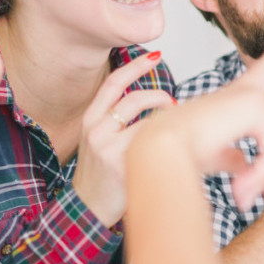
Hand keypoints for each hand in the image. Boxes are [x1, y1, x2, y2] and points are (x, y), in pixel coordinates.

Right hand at [72, 51, 175, 225]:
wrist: (88, 209)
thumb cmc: (101, 174)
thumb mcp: (99, 140)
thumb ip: (117, 120)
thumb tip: (153, 101)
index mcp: (90, 118)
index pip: (113, 83)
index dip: (135, 65)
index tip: (155, 55)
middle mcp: (95, 129)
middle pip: (133, 98)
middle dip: (159, 95)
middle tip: (173, 103)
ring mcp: (106, 147)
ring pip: (145, 120)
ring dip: (166, 118)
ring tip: (174, 124)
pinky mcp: (119, 164)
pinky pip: (149, 143)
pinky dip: (165, 140)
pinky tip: (173, 145)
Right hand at [133, 18, 263, 212]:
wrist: (159, 158)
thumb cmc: (178, 158)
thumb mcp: (215, 157)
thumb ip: (236, 158)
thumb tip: (246, 167)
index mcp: (236, 99)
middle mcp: (245, 92)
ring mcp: (250, 96)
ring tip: (246, 202)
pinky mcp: (253, 105)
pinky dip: (262, 174)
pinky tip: (241, 192)